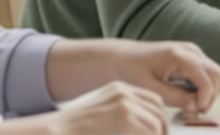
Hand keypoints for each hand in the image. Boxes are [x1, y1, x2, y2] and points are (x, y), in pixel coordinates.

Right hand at [45, 81, 166, 134]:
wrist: (57, 131)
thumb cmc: (75, 129)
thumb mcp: (103, 115)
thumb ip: (123, 117)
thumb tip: (142, 128)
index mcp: (118, 90)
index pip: (151, 99)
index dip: (159, 116)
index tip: (160, 130)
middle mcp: (123, 92)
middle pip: (157, 108)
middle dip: (162, 127)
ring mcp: (125, 103)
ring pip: (156, 122)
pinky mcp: (124, 116)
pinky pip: (150, 130)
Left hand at [47, 39, 219, 114]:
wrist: (115, 58)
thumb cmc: (127, 69)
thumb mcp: (150, 88)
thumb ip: (175, 97)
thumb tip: (194, 106)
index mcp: (179, 55)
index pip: (207, 79)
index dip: (205, 99)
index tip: (195, 111)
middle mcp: (189, 50)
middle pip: (216, 74)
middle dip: (209, 95)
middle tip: (193, 111)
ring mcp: (190, 52)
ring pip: (212, 74)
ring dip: (206, 91)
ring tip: (188, 105)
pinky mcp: (187, 57)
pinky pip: (203, 72)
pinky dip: (200, 86)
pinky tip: (185, 97)